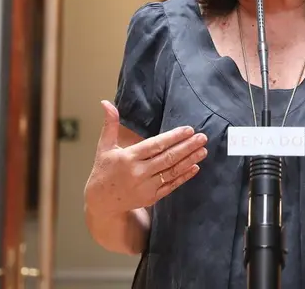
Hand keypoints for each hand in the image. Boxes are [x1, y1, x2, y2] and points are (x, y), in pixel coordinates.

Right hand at [84, 101, 207, 214]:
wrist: (101, 202)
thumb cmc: (104, 170)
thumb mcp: (104, 146)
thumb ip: (110, 124)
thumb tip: (106, 102)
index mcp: (128, 157)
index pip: (155, 145)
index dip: (173, 137)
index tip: (189, 130)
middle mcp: (138, 172)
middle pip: (167, 158)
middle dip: (187, 147)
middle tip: (203, 138)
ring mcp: (145, 187)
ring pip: (171, 172)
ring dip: (189, 161)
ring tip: (203, 151)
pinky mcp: (151, 198)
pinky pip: (170, 186)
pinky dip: (183, 177)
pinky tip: (195, 168)